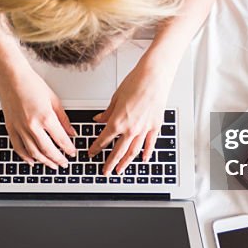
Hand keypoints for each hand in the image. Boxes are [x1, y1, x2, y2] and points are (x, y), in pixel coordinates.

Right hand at [0, 63, 75, 168]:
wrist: (11, 76)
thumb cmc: (31, 83)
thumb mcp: (53, 99)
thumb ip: (63, 119)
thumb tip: (71, 132)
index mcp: (46, 117)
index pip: (61, 140)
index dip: (69, 149)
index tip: (72, 153)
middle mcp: (32, 125)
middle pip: (48, 150)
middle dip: (58, 159)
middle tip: (64, 163)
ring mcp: (20, 128)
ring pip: (33, 152)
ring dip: (44, 161)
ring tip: (52, 165)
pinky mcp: (10, 127)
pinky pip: (18, 147)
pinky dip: (25, 157)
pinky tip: (32, 161)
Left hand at [88, 56, 175, 174]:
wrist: (154, 77)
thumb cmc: (135, 83)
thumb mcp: (115, 98)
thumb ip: (107, 113)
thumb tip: (99, 119)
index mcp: (117, 121)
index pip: (103, 140)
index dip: (96, 148)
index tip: (92, 153)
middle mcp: (131, 129)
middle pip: (118, 151)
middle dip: (110, 162)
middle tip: (105, 171)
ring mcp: (144, 129)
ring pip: (133, 151)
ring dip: (125, 162)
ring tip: (120, 170)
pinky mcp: (155, 126)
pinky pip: (150, 144)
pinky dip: (146, 153)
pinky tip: (143, 159)